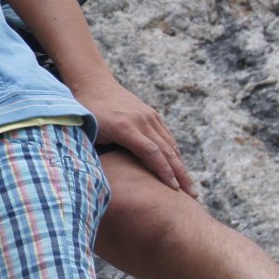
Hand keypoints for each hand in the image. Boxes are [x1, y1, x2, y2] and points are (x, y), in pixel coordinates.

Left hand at [70, 77, 196, 195]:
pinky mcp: (152, 114)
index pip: (151, 153)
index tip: (174, 189)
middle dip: (181, 174)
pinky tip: (180, 168)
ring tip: (190, 187)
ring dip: (182, 166)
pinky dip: (175, 153)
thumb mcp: (88, 134)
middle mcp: (141, 120)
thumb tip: (98, 179)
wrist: (94, 83)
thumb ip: (96, 153)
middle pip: (167, 151)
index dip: (164, 172)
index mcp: (124, 127)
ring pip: (170, 144)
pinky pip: (167, 136)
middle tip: (192, 195)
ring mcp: (149, 115)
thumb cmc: (86, 114)